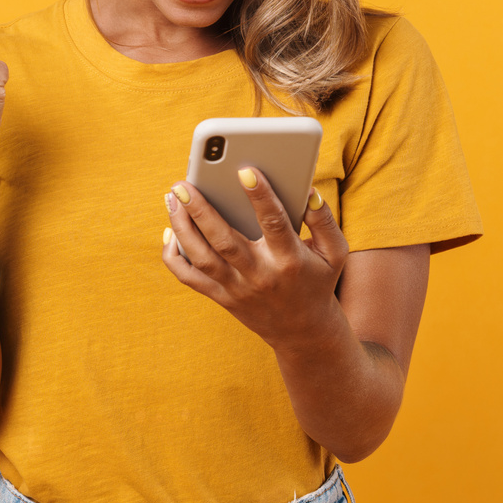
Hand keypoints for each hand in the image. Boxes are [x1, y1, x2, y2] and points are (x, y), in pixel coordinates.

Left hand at [160, 170, 349, 351]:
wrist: (303, 332)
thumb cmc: (317, 282)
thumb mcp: (333, 253)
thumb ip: (324, 220)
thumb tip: (308, 191)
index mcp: (289, 259)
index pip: (273, 223)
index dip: (260, 196)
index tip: (244, 170)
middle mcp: (260, 274)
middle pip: (224, 240)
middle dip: (201, 210)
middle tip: (183, 184)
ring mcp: (237, 288)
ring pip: (202, 257)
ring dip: (182, 227)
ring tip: (172, 198)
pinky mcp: (221, 297)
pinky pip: (190, 279)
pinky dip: (174, 257)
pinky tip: (169, 231)